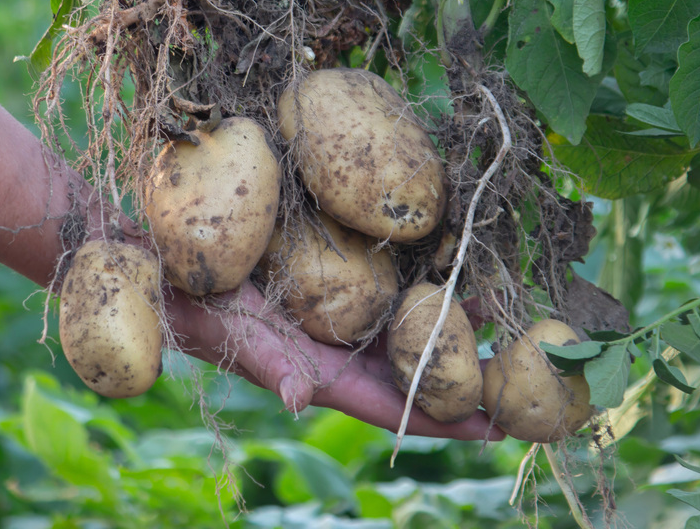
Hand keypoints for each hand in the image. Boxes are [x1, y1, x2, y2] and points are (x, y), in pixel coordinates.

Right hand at [164, 280, 502, 440]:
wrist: (179, 276)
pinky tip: (451, 274)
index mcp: (324, 377)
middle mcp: (340, 356)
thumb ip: (269, 368)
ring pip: (406, 338)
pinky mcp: (336, 296)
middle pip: (414, 377)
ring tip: (497, 317)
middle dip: (463, 380)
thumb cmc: (203, 310)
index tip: (496, 427)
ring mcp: (340, 326)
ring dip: (449, 331)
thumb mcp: (235, 335)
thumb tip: (299, 402)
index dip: (444, 420)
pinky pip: (390, 299)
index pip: (395, 408)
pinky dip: (423, 294)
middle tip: (520, 379)